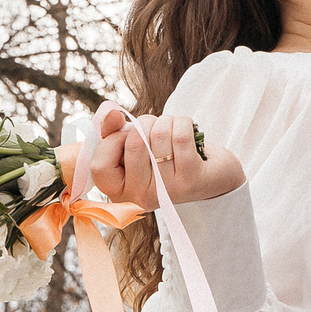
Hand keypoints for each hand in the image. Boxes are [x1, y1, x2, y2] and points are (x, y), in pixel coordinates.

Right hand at [80, 107, 244, 208]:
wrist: (210, 174)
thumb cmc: (163, 157)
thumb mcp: (132, 146)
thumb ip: (112, 132)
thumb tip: (112, 114)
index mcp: (120, 192)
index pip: (100, 166)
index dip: (112, 141)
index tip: (126, 134)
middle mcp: (141, 197)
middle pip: (133, 143)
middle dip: (144, 123)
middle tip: (154, 128)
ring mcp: (166, 191)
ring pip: (157, 135)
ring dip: (165, 121)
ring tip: (171, 129)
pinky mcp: (191, 180)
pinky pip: (180, 136)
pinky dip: (183, 122)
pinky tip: (186, 128)